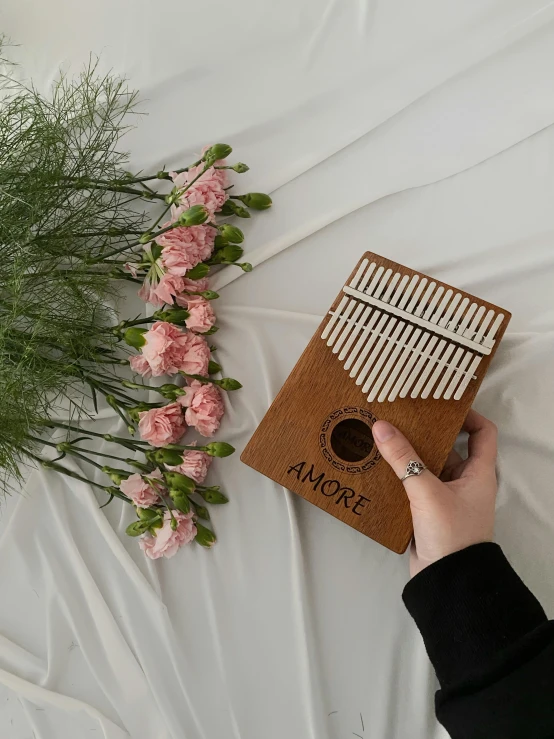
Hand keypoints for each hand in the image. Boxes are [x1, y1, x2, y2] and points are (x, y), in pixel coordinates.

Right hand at [372, 410, 497, 576]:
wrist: (448, 583)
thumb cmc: (451, 533)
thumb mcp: (426, 491)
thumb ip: (403, 458)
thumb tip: (380, 425)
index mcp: (478, 473)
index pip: (483, 433)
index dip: (468, 414)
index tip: (440, 404)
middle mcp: (465, 482)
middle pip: (448, 447)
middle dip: (425, 432)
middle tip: (399, 415)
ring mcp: (446, 498)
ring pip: (427, 467)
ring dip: (408, 455)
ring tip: (382, 436)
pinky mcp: (427, 513)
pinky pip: (414, 486)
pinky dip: (399, 476)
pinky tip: (377, 466)